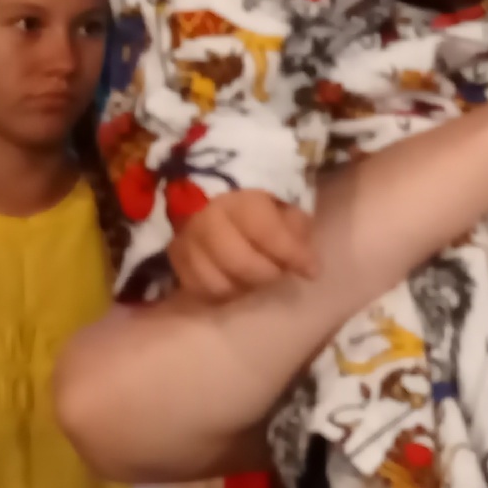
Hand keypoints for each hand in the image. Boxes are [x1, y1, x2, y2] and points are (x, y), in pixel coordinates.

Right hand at [168, 188, 317, 299]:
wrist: (214, 194)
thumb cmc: (259, 200)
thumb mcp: (285, 204)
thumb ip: (296, 229)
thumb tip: (306, 263)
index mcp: (240, 197)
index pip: (266, 232)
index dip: (291, 255)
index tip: (312, 271)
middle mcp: (208, 218)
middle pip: (240, 263)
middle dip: (268, 274)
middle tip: (279, 273)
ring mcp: (187, 240)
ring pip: (218, 283)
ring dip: (245, 287)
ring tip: (257, 277)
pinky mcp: (175, 259)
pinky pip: (199, 291)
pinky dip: (222, 293)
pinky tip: (236, 283)